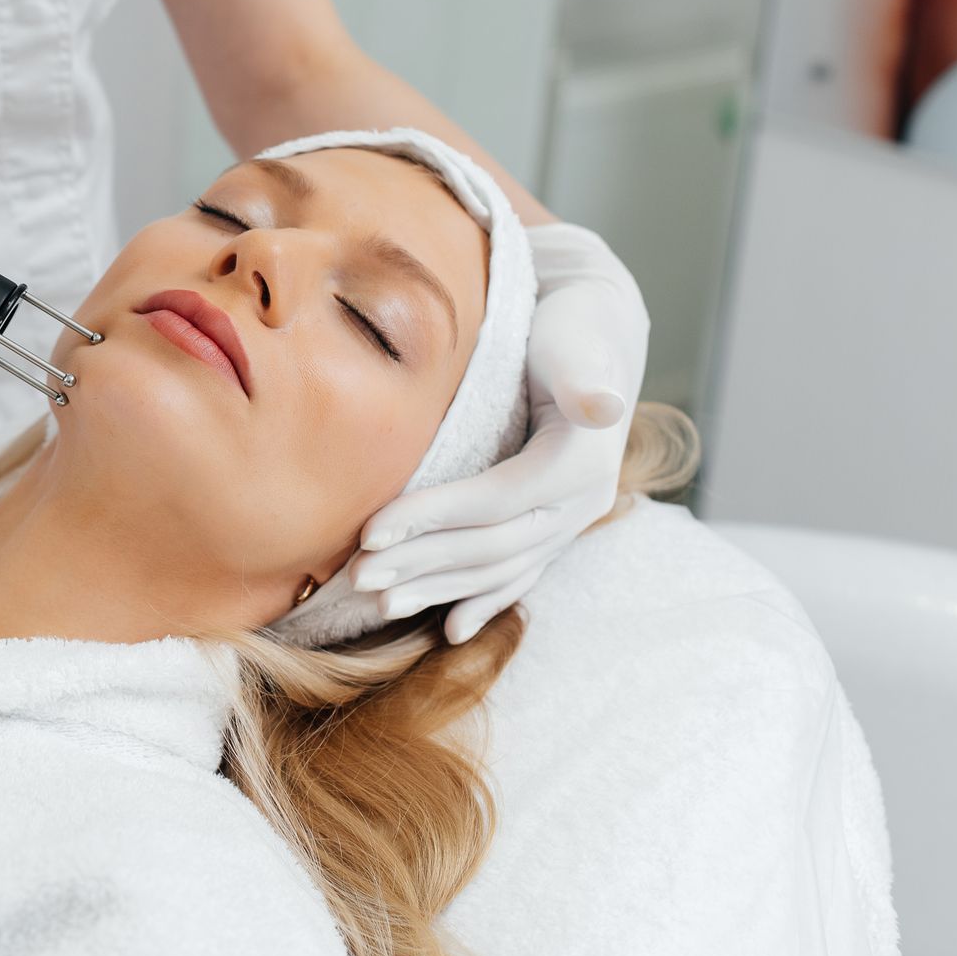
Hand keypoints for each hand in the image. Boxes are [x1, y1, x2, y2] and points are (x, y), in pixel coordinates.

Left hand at [347, 223, 648, 642]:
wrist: (597, 330)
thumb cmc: (573, 326)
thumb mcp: (577, 341)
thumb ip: (584, 374)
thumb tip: (602, 402)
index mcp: (582, 463)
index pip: (496, 502)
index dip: (433, 517)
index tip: (370, 530)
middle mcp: (582, 503)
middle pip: (491, 546)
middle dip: (421, 562)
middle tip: (354, 576)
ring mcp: (569, 521)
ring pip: (498, 569)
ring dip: (437, 588)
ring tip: (378, 603)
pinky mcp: (553, 525)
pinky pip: (517, 574)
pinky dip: (482, 600)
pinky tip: (448, 628)